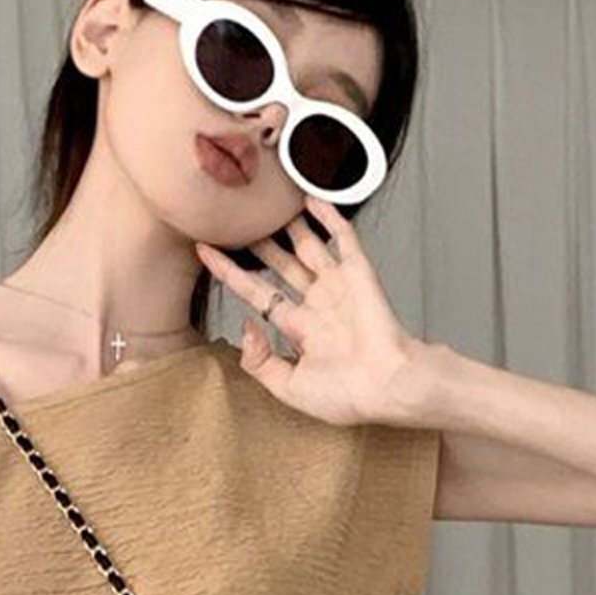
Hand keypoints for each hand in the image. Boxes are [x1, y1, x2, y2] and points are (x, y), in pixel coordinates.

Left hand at [194, 194, 426, 427]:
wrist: (388, 385)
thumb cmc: (348, 395)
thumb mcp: (288, 388)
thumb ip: (259, 362)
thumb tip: (245, 326)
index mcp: (300, 330)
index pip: (257, 293)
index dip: (230, 272)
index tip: (206, 252)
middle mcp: (318, 305)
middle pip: (280, 265)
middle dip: (259, 244)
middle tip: (238, 219)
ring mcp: (339, 288)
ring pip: (308, 248)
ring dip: (290, 227)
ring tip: (270, 202)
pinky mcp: (360, 275)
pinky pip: (343, 240)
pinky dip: (329, 218)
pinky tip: (312, 200)